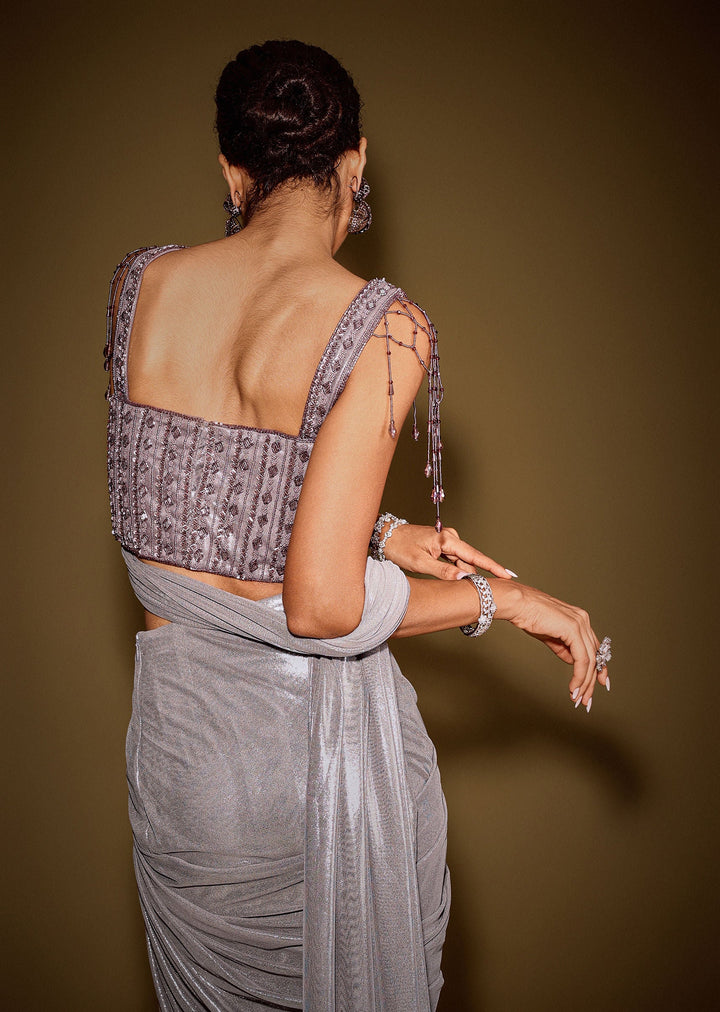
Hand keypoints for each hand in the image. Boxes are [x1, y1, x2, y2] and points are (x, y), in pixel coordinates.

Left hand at [380, 521, 516, 581]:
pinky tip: (458, 581)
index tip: (508, 575)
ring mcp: (447, 541)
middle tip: (483, 592)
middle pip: (469, 561)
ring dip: (463, 575)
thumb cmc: (400, 547)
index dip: (493, 566)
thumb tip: (463, 579)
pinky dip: (457, 571)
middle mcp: (450, 537)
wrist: (386, 535)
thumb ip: (443, 572)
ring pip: (462, 563)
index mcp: (447, 539)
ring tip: (464, 588)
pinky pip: (455, 561)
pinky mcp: (442, 545)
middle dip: (476, 576)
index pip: (475, 555)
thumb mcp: (420, 563)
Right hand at [490, 579, 609, 711]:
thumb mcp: (549, 636)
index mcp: (579, 619)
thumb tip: (572, 661)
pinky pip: (581, 660)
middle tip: (586, 698)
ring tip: (578, 697)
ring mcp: (580, 624)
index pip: (594, 647)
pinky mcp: (573, 630)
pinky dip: (579, 676)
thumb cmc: (529, 616)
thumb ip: (563, 648)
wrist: (518, 604)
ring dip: (584, 683)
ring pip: (589, 661)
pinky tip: (573, 687)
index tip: (598, 683)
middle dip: (591, 681)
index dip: (598, 668)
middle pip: (595, 656)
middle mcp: (583, 620)